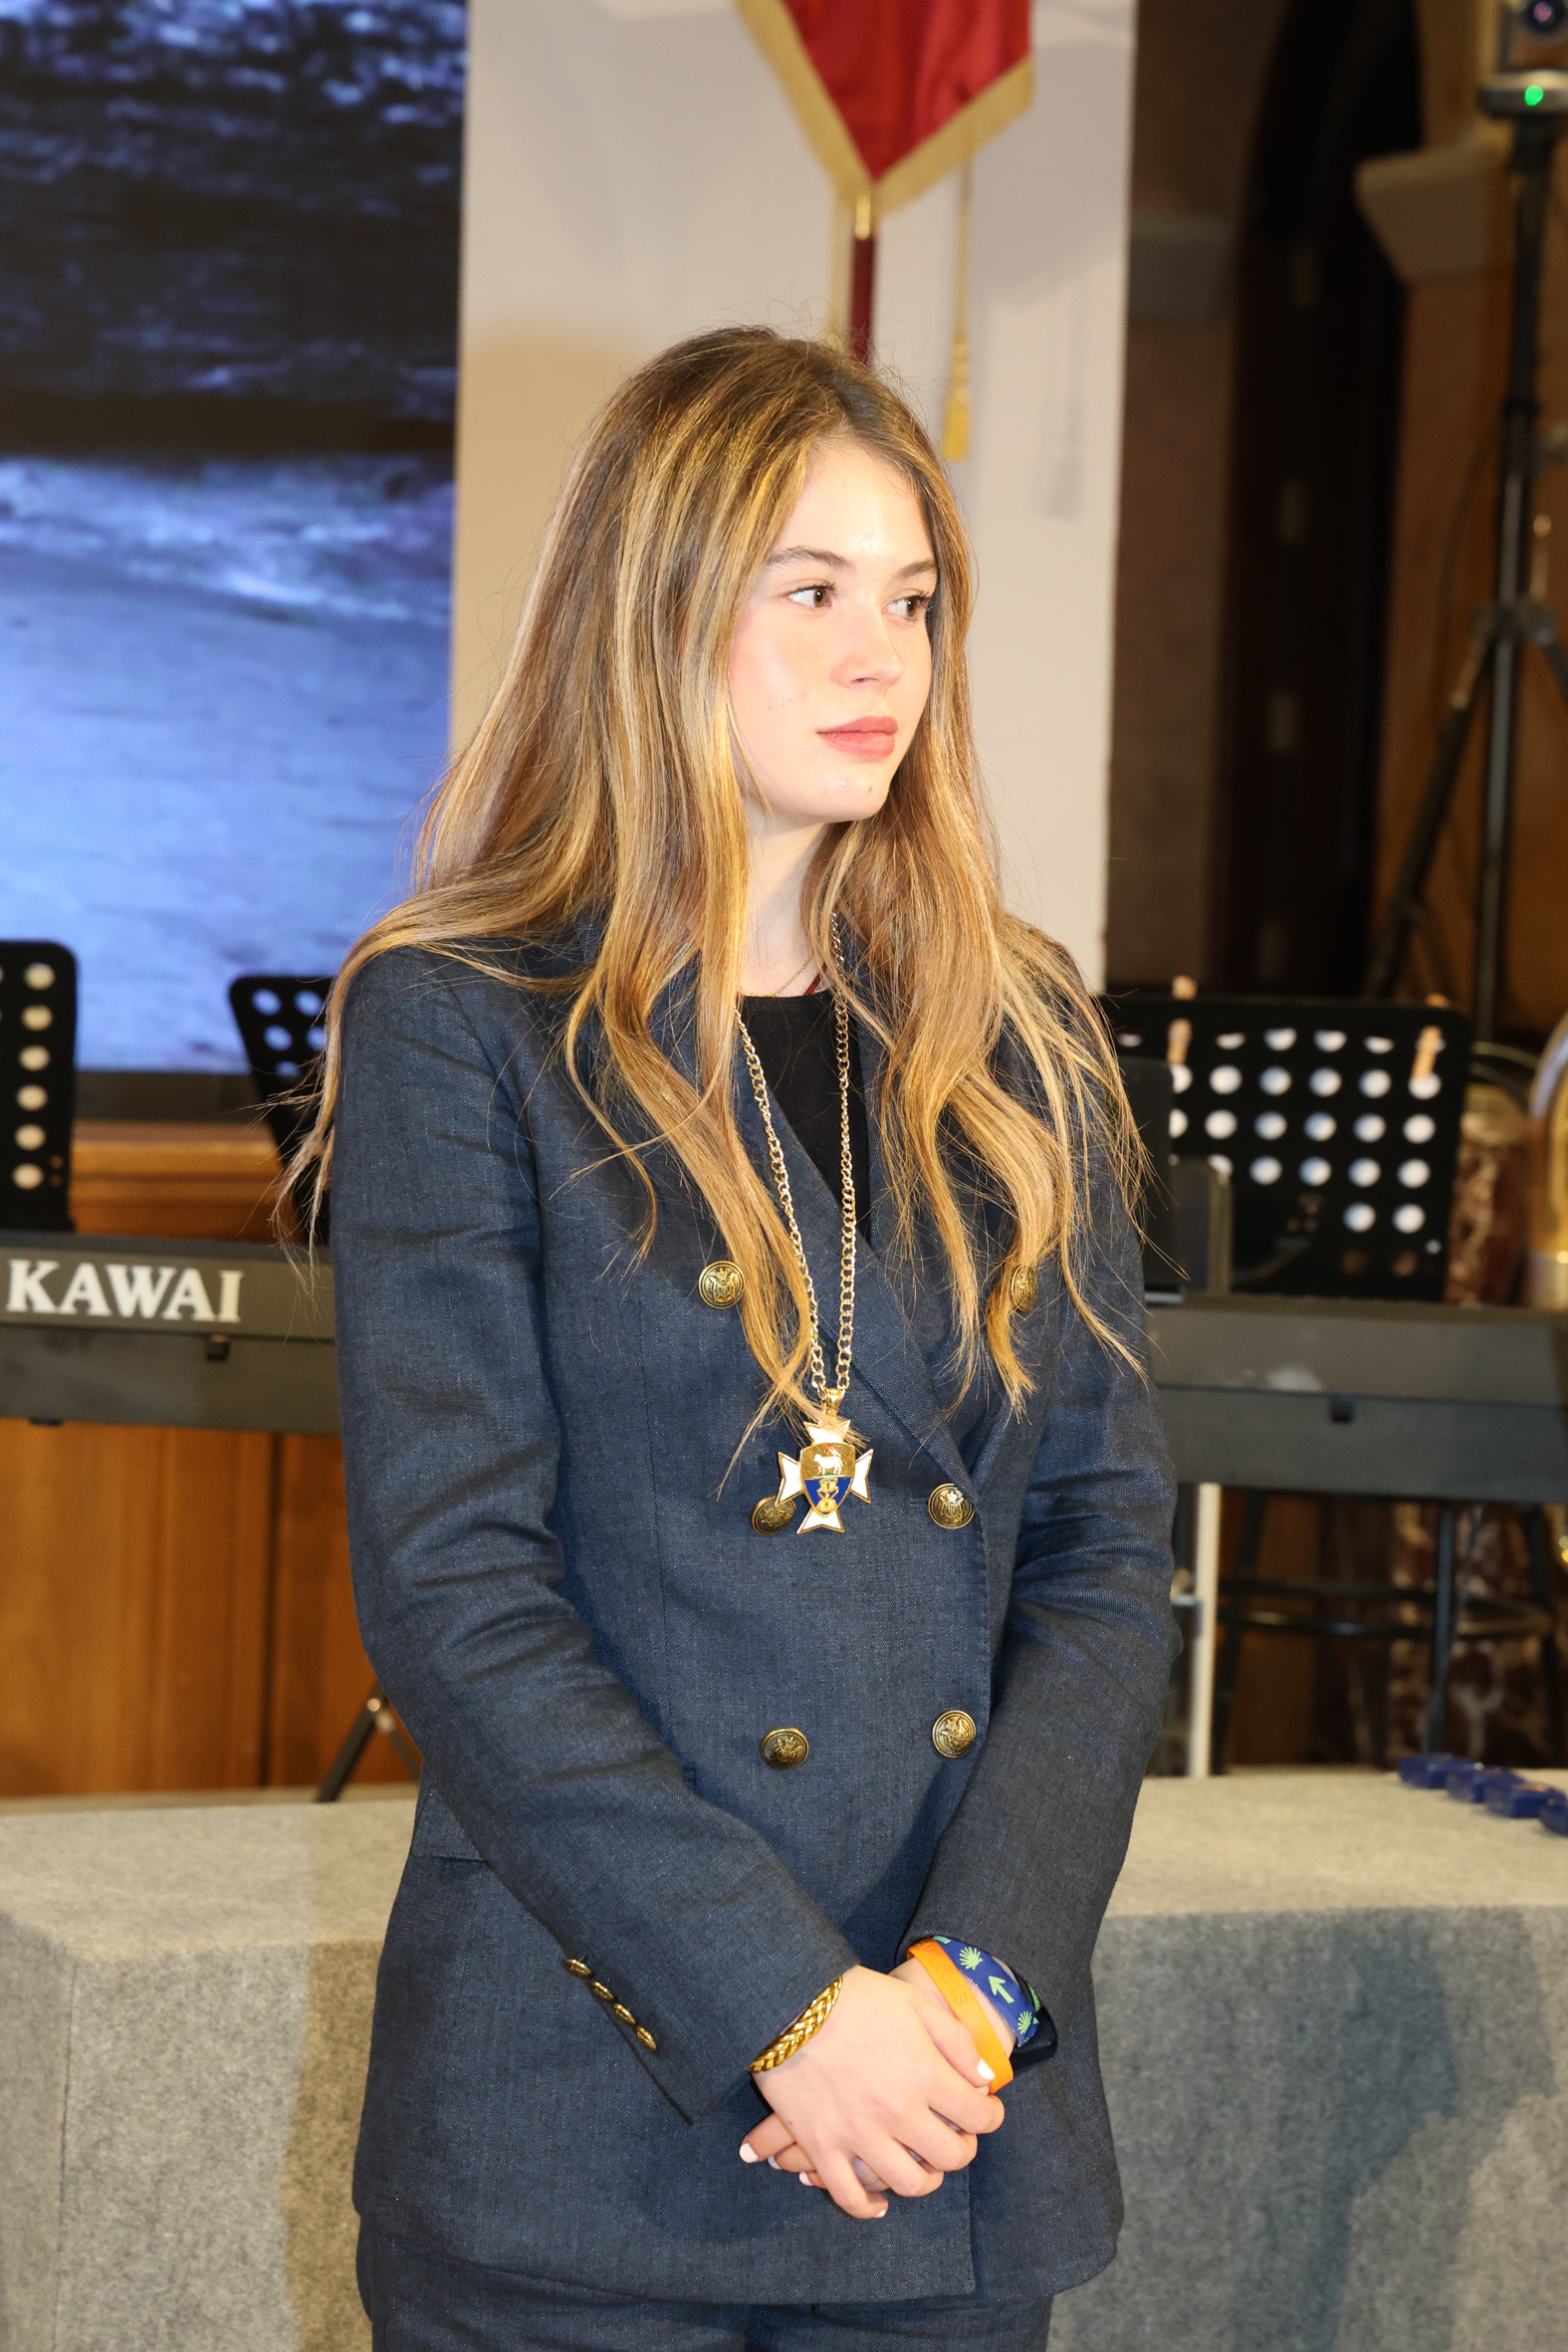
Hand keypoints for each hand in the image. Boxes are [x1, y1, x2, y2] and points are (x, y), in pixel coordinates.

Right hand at [737, 1962, 1004, 2219]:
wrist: (788, 2001)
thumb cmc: (854, 1997)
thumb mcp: (913, 2003)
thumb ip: (956, 2042)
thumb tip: (984, 2079)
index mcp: (923, 2074)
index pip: (977, 2116)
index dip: (990, 2117)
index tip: (987, 2112)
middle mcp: (897, 2112)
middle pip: (949, 2157)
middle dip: (963, 2149)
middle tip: (959, 2138)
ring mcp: (858, 2134)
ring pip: (908, 2184)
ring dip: (925, 2180)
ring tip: (924, 2166)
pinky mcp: (821, 2146)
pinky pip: (849, 2196)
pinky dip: (867, 2207)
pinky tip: (879, 2201)